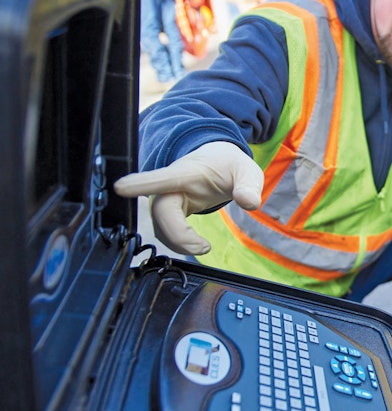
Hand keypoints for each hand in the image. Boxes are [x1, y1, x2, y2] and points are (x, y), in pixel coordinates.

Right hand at [113, 142, 262, 254]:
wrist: (217, 162)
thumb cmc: (228, 166)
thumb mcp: (246, 171)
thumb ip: (249, 186)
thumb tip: (250, 203)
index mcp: (187, 172)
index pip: (163, 178)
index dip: (142, 183)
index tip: (121, 187)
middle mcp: (170, 186)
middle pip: (160, 212)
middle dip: (178, 235)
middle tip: (204, 248)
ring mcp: (167, 199)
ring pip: (160, 226)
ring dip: (179, 243)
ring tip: (203, 247)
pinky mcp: (168, 212)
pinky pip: (164, 231)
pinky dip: (178, 243)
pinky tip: (197, 244)